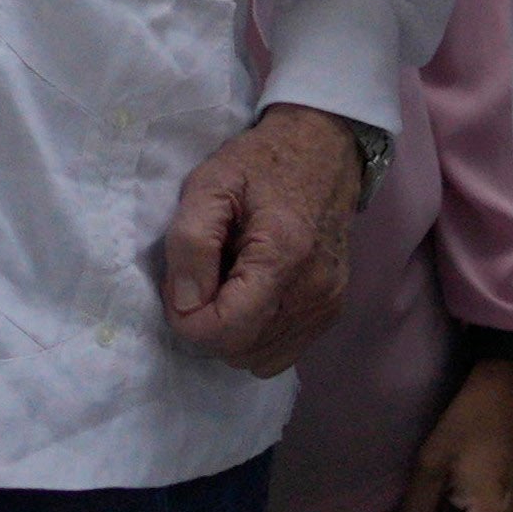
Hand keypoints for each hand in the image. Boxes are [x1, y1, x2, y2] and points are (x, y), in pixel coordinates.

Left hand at [157, 106, 370, 377]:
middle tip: (204, 277)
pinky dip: (255, 335)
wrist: (323, 152)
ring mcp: (327, 307)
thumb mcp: (209, 183)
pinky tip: (251, 295)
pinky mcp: (331, 313)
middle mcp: (313, 292)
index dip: (187, 318)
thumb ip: (190, 242)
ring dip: (231, 332)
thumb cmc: (260, 163)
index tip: (181, 283)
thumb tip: (184, 303)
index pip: (225, 331)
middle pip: (239, 350)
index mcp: (283, 255)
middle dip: (207, 324)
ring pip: (257, 359)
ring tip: (229, 284)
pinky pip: (279, 353)